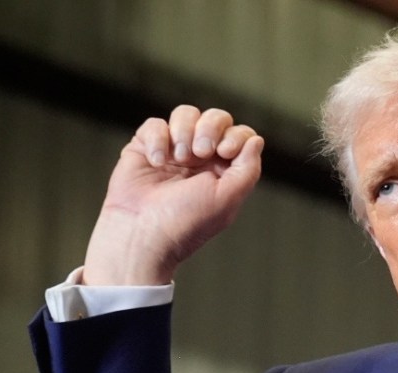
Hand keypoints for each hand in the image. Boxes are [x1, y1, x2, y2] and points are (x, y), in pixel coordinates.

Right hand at [83, 105, 263, 284]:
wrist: (141, 234)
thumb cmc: (186, 222)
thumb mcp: (227, 198)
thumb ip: (248, 169)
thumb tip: (256, 139)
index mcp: (224, 171)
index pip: (240, 135)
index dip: (235, 136)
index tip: (224, 153)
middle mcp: (201, 159)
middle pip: (216, 118)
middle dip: (210, 127)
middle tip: (200, 152)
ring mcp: (173, 151)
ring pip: (186, 114)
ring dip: (184, 130)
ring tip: (178, 158)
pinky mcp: (145, 148)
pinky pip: (155, 124)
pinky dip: (157, 139)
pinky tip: (156, 162)